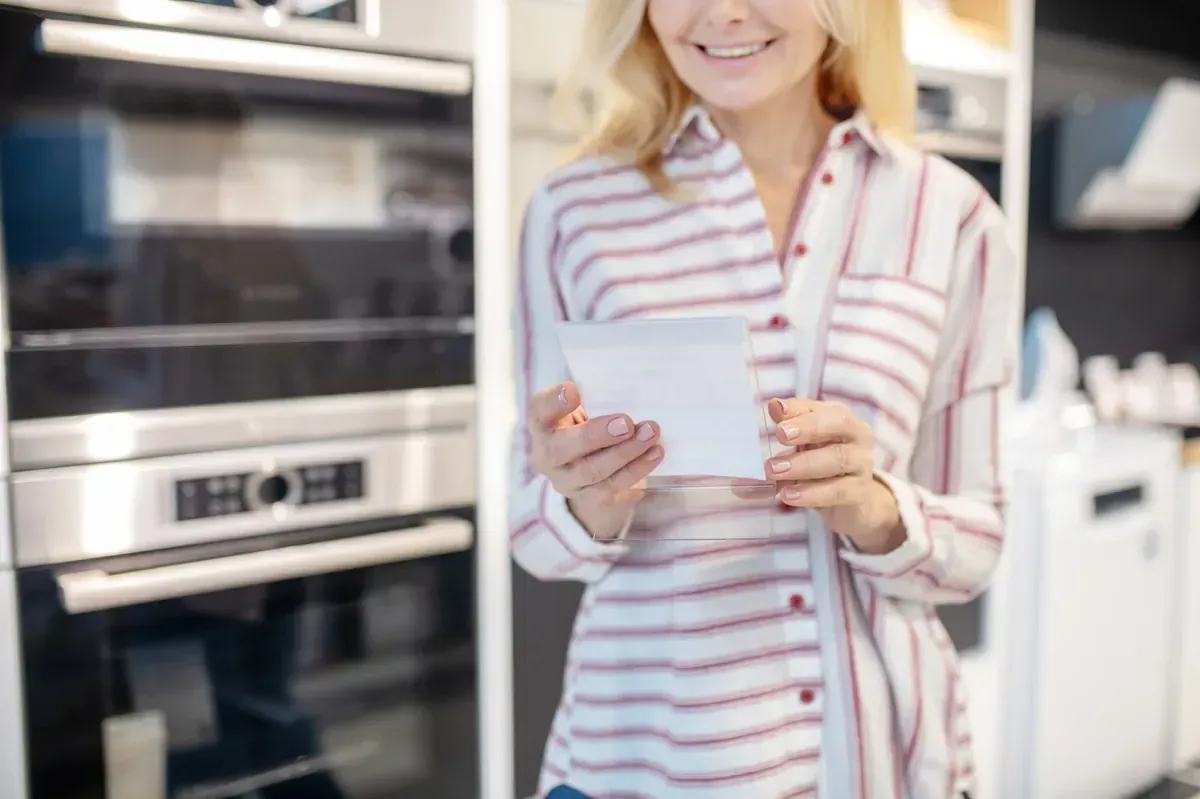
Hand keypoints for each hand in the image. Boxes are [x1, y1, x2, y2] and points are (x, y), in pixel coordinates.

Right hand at [527, 381, 663, 539]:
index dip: (553, 401)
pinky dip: (637, 468)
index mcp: (542, 423)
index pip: (538, 409)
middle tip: (625, 423)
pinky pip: (612, 485)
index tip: (573, 390)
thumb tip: (630, 385)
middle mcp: (546, 454)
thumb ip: (595, 398)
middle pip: (561, 449)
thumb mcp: (583, 409)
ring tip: (650, 434)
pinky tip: (655, 453)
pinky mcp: (588, 497)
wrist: (589, 471)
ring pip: (591, 470)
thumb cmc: (588, 427)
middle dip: (595, 436)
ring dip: (625, 452)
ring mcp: (566, 480)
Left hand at [767, 398, 905, 554]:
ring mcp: (862, 464)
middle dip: (809, 427)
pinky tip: (789, 496)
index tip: (775, 410)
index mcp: (839, 418)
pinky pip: (839, 490)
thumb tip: (760, 427)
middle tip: (780, 435)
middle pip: (839, 423)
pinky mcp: (860, 493)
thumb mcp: (800, 452)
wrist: (854, 504)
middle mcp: (856, 436)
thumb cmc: (822, 469)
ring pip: (838, 458)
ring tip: (774, 471)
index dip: (797, 408)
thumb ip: (784, 438)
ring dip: (803, 464)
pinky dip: (812, 493)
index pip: (819, 407)